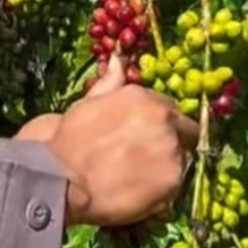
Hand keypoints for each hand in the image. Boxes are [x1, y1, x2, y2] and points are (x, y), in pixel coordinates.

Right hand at [17, 56, 197, 227]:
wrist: (63, 178)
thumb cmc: (70, 139)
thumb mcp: (90, 102)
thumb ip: (112, 82)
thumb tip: (118, 58)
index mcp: (145, 98)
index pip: (168, 108)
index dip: (158, 122)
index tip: (145, 134)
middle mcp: (165, 120)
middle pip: (184, 131)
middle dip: (171, 140)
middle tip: (146, 157)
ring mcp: (172, 152)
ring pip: (182, 158)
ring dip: (167, 164)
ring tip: (138, 175)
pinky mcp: (174, 182)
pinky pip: (176, 184)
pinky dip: (162, 188)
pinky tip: (139, 190)